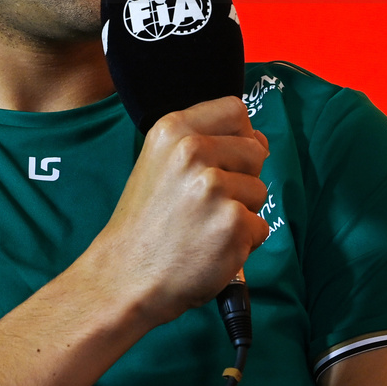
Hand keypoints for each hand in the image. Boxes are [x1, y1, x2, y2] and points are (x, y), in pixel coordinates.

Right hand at [85, 95, 269, 326]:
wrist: (125, 275)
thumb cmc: (145, 224)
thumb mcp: (159, 162)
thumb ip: (203, 142)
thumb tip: (257, 139)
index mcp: (172, 129)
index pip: (235, 110)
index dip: (236, 136)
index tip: (220, 161)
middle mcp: (192, 151)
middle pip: (255, 149)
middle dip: (242, 177)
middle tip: (205, 203)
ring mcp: (213, 187)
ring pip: (260, 191)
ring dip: (241, 212)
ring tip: (203, 226)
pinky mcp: (233, 223)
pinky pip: (261, 227)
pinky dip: (243, 243)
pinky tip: (211, 247)